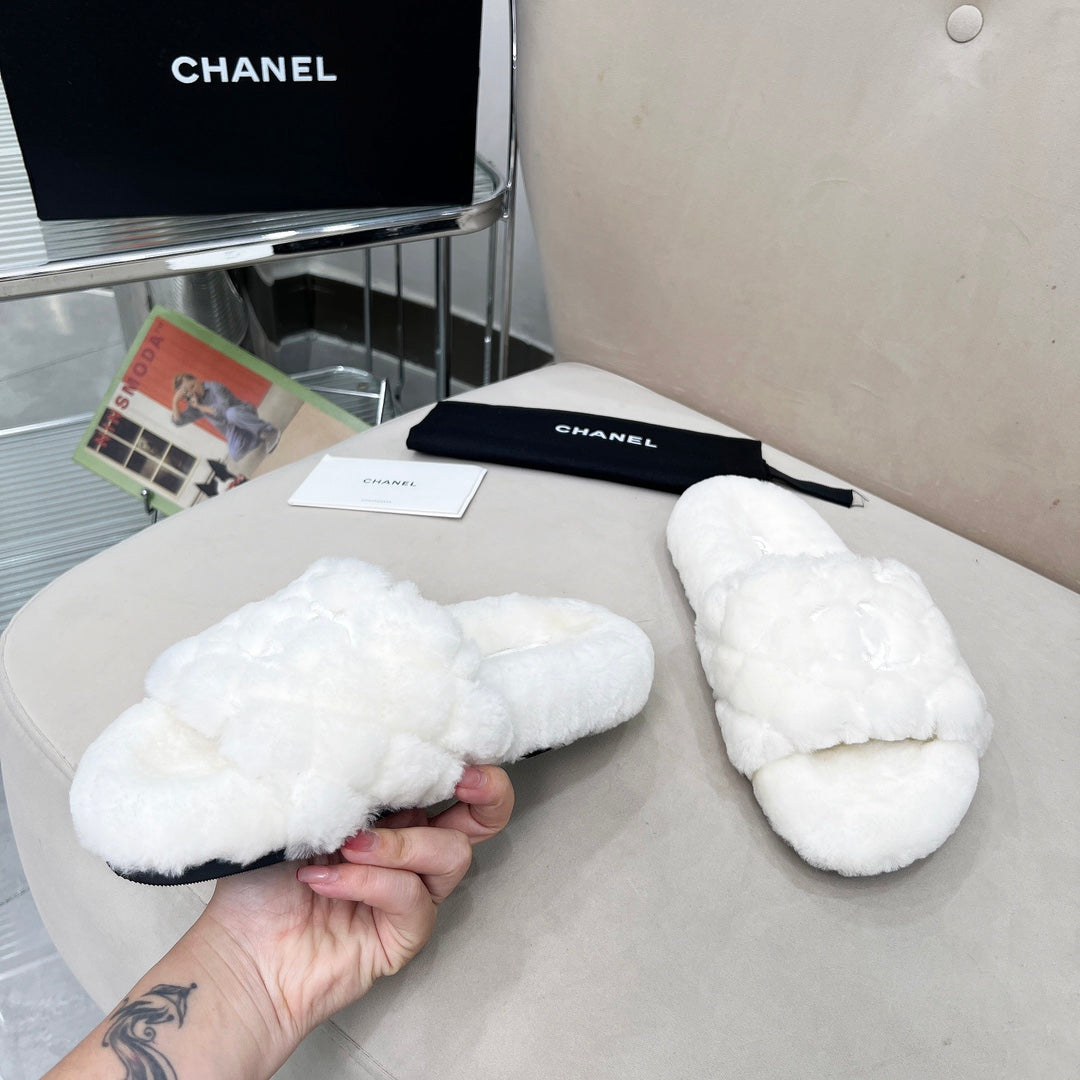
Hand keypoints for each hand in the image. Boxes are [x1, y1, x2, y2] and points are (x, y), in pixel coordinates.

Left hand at [195, 765, 513, 1053]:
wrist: (234, 954)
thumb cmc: (258, 882)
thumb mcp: (297, 812)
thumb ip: (340, 780)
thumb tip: (367, 742)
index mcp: (389, 813)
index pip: (446, 781)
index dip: (465, 759)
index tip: (456, 742)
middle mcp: (409, 850)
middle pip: (482, 819)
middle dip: (488, 793)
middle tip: (466, 779)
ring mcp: (410, 894)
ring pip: (451, 854)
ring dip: (403, 844)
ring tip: (350, 845)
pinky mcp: (403, 935)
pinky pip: (411, 898)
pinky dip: (369, 882)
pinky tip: (324, 879)